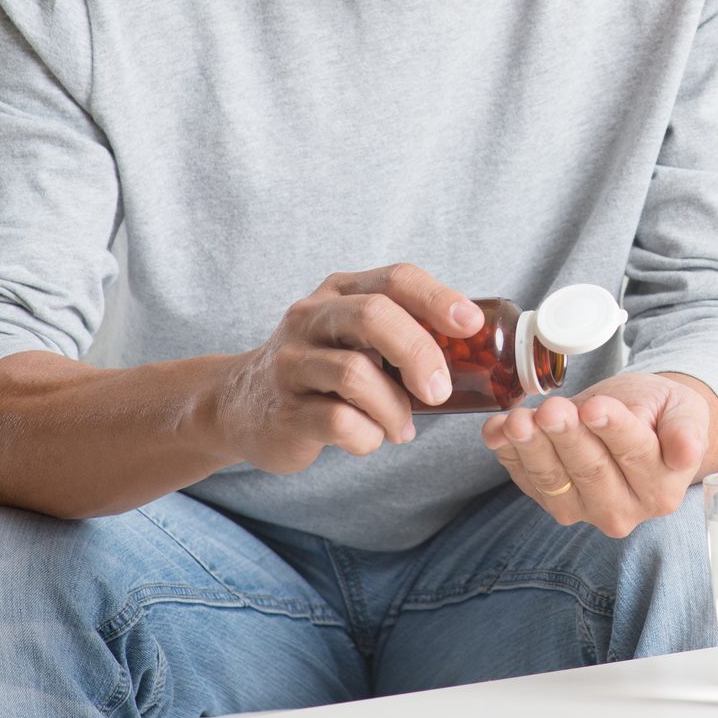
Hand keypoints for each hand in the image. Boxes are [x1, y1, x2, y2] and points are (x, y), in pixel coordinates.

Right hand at [209, 263, 483, 473]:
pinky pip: (338, 420)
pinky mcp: (283, 409)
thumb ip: (403, 332)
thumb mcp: (355, 336)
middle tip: (441, 391)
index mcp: (341, 291)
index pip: (396, 278)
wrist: (239, 406)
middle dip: (420, 353)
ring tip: (403, 428)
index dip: (438, 298)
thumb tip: (479, 352)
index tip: (471, 326)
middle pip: (375, 317)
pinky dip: (368, 436)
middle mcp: (312, 317)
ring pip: (356, 373)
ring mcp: (292, 362)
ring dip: (395, 408)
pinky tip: (370, 439)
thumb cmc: (321, 368)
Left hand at [482, 371, 717, 536]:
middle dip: (567, 438)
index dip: (613, 430)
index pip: (635, 455)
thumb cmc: (661, 414)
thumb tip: (688, 451)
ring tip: (519, 419)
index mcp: (662, 487)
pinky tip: (498, 430)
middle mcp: (625, 509)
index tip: (593, 406)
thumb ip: (687, 431)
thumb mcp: (684, 412)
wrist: (640, 425)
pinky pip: (527, 480)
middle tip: (552, 409)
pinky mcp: (554, 501)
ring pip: (554, 480)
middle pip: (591, 471)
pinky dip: (508, 454)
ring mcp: (584, 510)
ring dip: (531, 448)